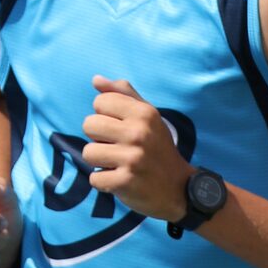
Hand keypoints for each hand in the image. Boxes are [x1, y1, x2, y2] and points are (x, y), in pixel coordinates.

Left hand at [81, 77, 187, 220]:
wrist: (179, 188)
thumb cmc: (158, 148)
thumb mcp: (148, 116)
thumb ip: (123, 95)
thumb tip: (96, 79)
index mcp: (143, 113)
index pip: (99, 102)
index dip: (105, 116)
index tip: (120, 128)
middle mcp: (138, 133)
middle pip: (89, 125)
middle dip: (98, 138)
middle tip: (117, 148)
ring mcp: (132, 158)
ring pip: (88, 153)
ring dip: (99, 161)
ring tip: (117, 164)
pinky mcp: (125, 182)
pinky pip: (94, 178)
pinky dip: (104, 182)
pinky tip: (120, 180)